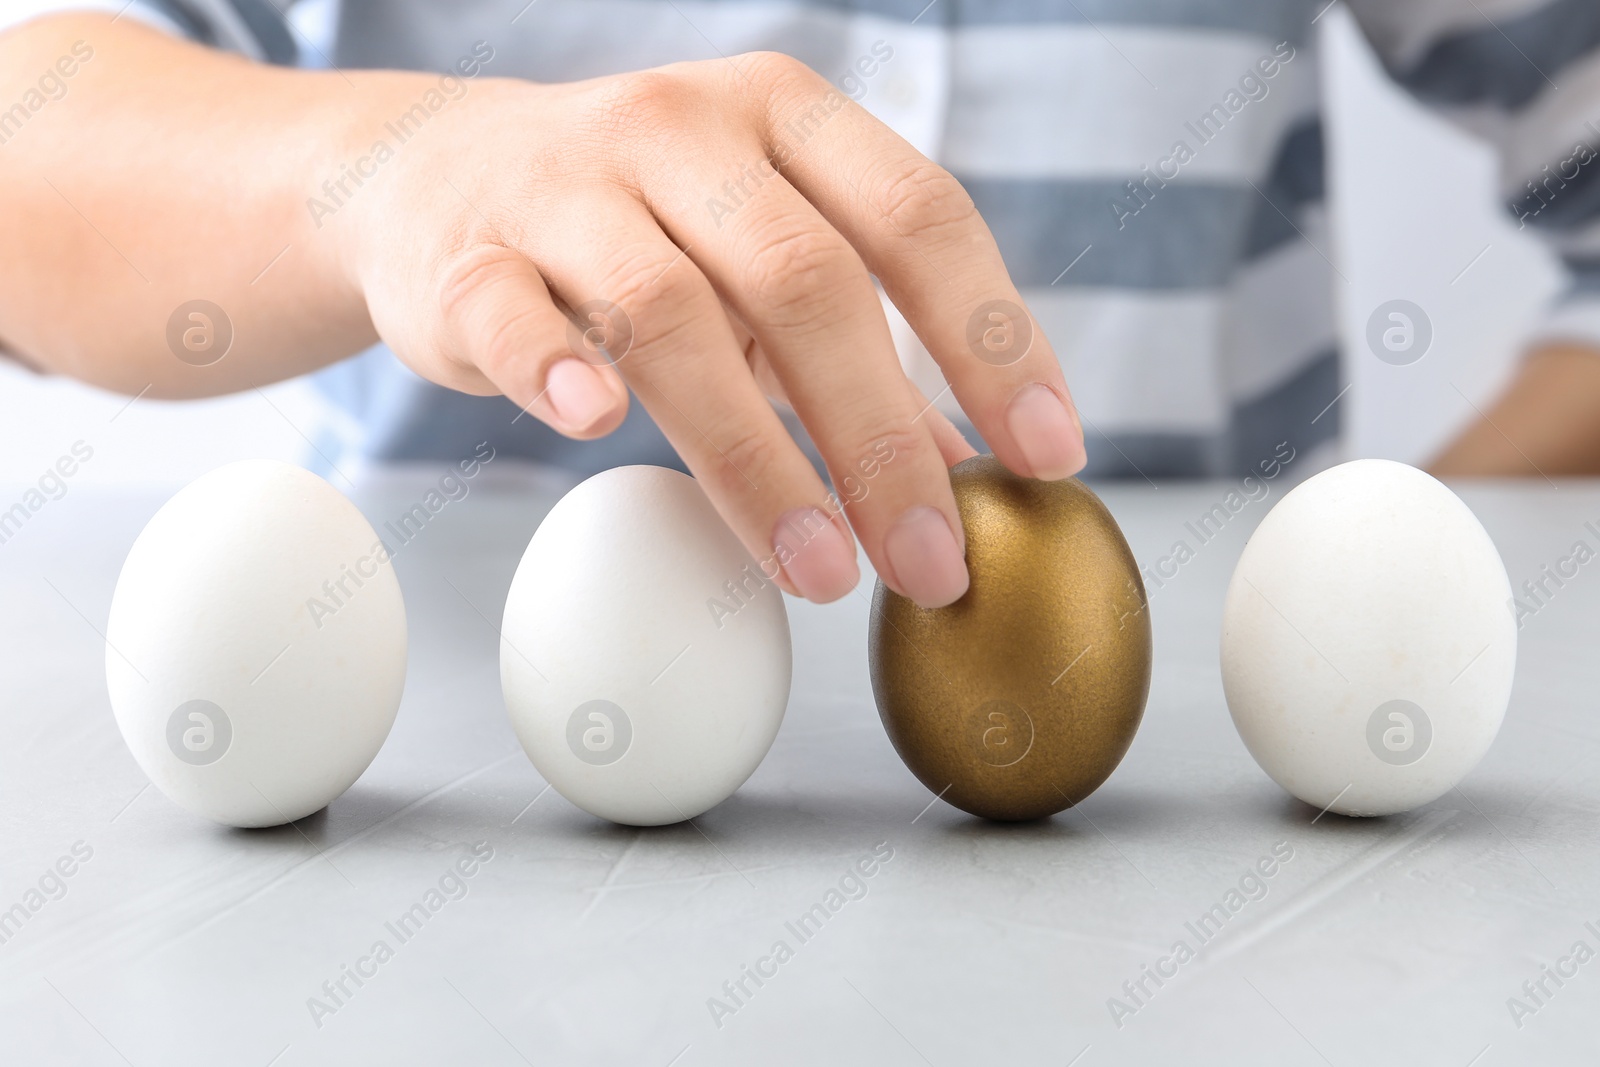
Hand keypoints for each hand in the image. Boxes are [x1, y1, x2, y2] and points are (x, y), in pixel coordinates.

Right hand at [338, 53, 1084, 607]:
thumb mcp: (755, 257)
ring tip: (819, 570)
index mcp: (784, 117)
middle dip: (883, 436)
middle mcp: (683, 128)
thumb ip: (853, 349)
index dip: (994, 340)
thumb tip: (960, 467)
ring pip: (671, 311)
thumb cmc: (631, 227)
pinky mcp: (466, 254)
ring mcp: (566, 183)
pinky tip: (597, 427)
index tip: (1049, 458)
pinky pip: (513, 313)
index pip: (919, 216)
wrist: (429, 176)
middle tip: (931, 562)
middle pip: (808, 279)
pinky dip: (556, 369)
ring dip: (756, 455)